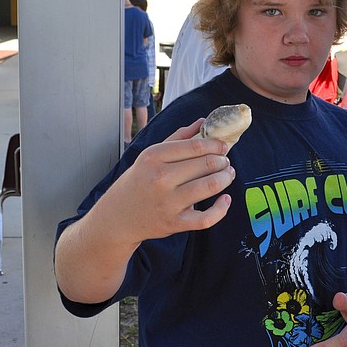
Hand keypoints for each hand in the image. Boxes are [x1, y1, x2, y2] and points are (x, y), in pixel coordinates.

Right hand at [102, 118, 235, 242]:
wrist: (118, 216)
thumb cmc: (138, 182)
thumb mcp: (151, 156)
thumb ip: (178, 138)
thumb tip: (202, 122)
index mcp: (154, 157)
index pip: (195, 146)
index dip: (215, 145)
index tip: (223, 146)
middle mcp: (160, 178)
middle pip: (206, 164)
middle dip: (222, 161)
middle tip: (225, 161)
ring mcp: (168, 202)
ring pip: (209, 186)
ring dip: (225, 178)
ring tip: (228, 174)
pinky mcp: (174, 223)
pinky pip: (206, 218)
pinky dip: (221, 208)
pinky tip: (225, 199)